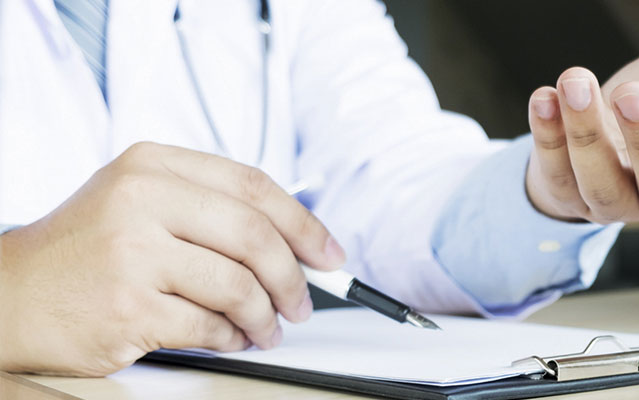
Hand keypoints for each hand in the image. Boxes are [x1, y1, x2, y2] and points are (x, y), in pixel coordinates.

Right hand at [0, 143, 344, 375]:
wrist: (9, 296)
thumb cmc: (85, 251)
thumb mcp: (138, 200)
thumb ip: (209, 207)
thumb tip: (296, 242)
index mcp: (152, 165)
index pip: (254, 187)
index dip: (304, 224)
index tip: (329, 253)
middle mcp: (141, 200)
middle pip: (256, 237)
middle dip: (293, 278)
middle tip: (303, 302)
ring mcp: (133, 253)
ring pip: (238, 287)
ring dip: (264, 316)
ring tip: (264, 328)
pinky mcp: (129, 307)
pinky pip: (210, 327)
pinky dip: (230, 338)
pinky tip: (227, 339)